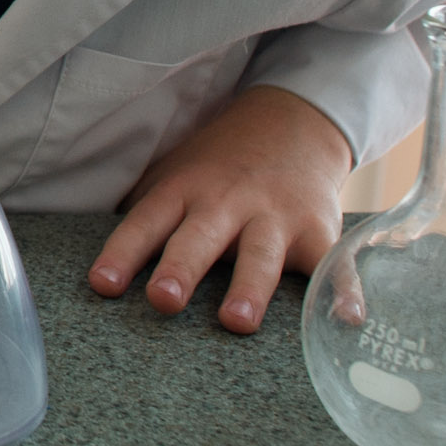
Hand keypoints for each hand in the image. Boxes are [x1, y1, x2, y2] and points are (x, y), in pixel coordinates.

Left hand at [85, 85, 352, 334]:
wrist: (292, 122)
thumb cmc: (216, 167)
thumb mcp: (172, 175)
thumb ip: (144, 215)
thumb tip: (98, 270)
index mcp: (183, 190)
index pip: (146, 223)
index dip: (122, 253)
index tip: (102, 286)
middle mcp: (227, 203)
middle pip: (200, 238)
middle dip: (181, 268)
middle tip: (163, 301)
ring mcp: (276, 217)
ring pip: (260, 255)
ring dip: (248, 288)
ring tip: (236, 323)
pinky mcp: (320, 232)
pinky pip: (333, 264)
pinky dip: (344, 290)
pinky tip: (347, 319)